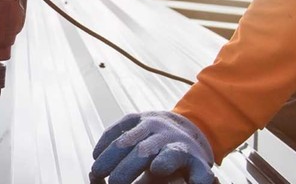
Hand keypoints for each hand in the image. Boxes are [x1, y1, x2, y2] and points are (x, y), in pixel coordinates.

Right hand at [91, 111, 215, 183]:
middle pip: (141, 151)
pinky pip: (116, 128)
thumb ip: (198, 179)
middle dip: (124, 170)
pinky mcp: (134, 117)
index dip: (162, 162)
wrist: (187, 127)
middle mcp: (163, 133)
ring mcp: (147, 123)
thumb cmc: (188, 158)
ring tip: (96, 175)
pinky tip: (96, 156)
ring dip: (107, 158)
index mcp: (180, 149)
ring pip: (124, 140)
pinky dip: (104, 142)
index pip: (171, 155)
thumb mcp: (199, 170)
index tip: (155, 170)